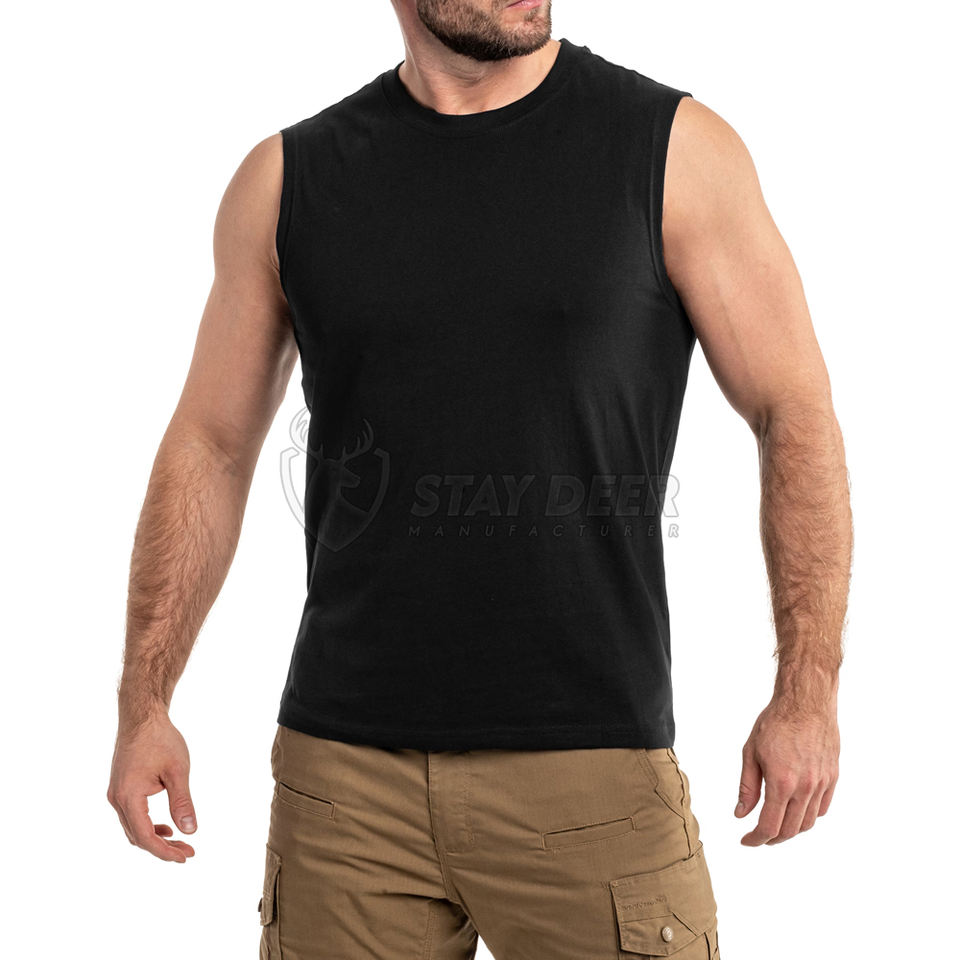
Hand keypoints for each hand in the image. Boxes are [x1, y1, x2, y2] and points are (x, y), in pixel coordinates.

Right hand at [107, 712, 196, 861]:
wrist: (142, 717)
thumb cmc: (161, 740)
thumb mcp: (177, 771)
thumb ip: (182, 802)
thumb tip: (191, 831)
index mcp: (128, 796)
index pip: (145, 836)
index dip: (165, 851)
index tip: (186, 857)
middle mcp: (116, 799)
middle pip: (137, 836)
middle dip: (162, 848)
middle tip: (187, 852)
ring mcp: (116, 794)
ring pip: (133, 828)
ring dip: (155, 838)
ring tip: (180, 843)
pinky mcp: (120, 788)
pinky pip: (132, 816)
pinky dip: (148, 825)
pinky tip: (166, 827)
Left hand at [736, 697, 839, 845]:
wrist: (806, 702)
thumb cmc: (775, 723)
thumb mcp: (751, 753)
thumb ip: (747, 787)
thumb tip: (741, 814)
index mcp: (782, 782)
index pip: (770, 826)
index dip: (756, 839)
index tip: (746, 841)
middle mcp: (805, 787)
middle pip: (790, 830)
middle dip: (772, 838)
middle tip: (759, 836)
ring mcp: (822, 783)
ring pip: (808, 822)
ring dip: (792, 830)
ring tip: (777, 825)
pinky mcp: (833, 777)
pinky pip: (822, 807)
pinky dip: (809, 816)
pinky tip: (797, 811)